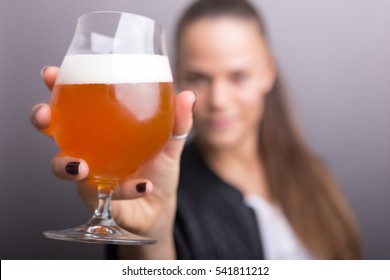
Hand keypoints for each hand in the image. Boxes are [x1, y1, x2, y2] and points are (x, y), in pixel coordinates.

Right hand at [31, 66, 195, 239]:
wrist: (160, 205)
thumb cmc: (158, 168)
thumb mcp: (170, 141)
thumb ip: (177, 121)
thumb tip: (188, 95)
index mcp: (100, 126)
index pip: (73, 101)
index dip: (57, 85)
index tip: (51, 74)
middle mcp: (86, 145)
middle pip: (52, 128)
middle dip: (42, 118)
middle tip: (44, 115)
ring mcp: (87, 171)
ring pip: (60, 165)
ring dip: (64, 164)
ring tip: (81, 166)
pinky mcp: (95, 196)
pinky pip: (98, 193)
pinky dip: (123, 189)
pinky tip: (143, 185)